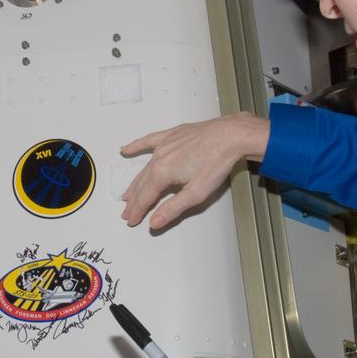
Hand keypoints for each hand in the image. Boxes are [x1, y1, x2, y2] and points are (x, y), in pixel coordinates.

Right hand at [120, 113, 268, 229]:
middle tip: (126, 213)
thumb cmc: (217, 162)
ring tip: (126, 194)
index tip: (131, 220)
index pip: (145, 197)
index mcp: (162, 173)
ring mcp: (164, 145)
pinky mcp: (172, 135)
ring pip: (144, 167)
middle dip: (134, 201)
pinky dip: (136, 146)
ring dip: (135, 182)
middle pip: (142, 184)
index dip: (137, 211)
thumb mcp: (196, 193)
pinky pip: (149, 141)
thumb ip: (173, 208)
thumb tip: (154, 222)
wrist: (230, 135)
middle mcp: (158, 158)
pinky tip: (126, 150)